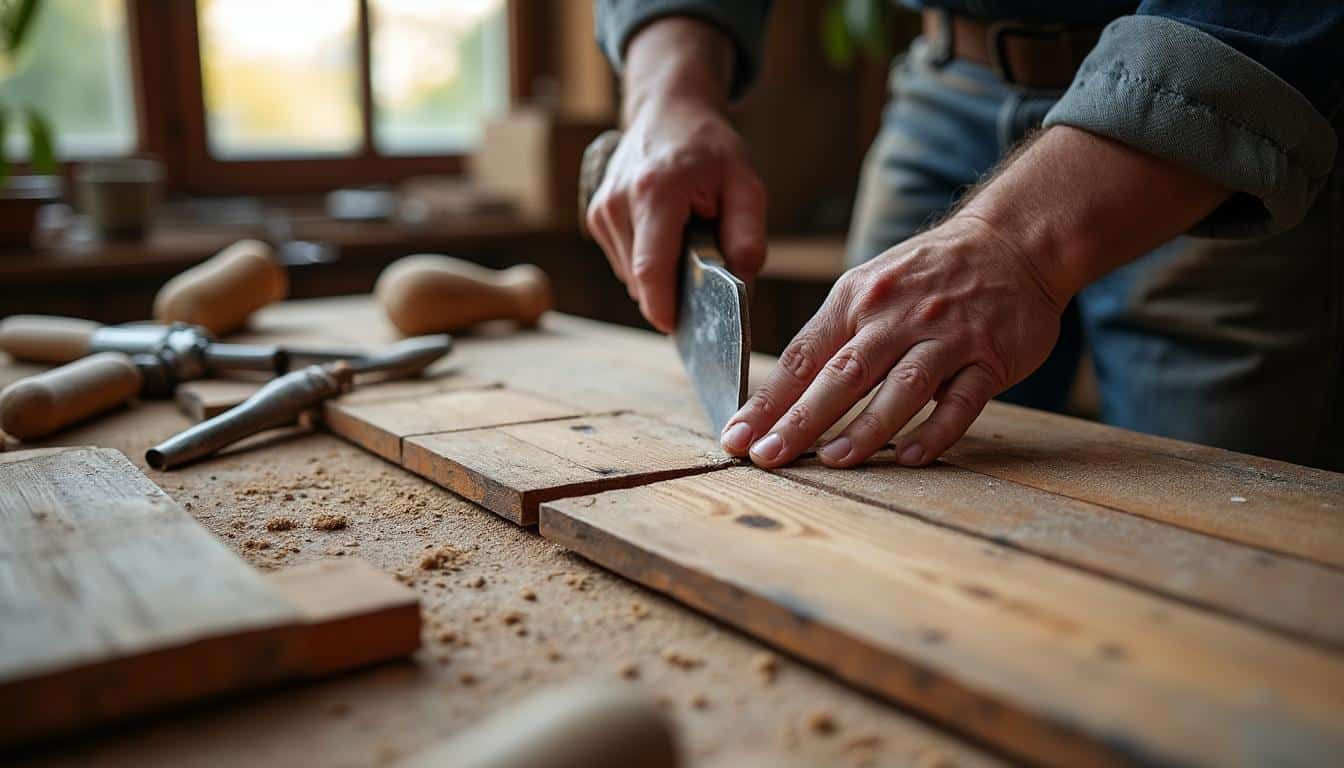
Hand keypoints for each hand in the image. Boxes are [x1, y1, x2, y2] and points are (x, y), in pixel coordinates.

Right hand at [585, 19, 765, 332]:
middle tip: (704, 272)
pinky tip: (666, 235)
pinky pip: (625, 263)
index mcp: (656, 192)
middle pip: (642, 280)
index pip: (651, 270)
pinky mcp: (596, 216)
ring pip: (632, 276)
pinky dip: (648, 262)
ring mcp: (602, 210)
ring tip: (684, 241)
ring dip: (662, 276)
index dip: (663, 308)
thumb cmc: (710, 149)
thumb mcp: (746, 184)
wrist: (668, 110)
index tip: (678, 330)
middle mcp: (619, 202)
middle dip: (673, 292)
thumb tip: (742, 288)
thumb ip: (748, 237)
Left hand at [718, 125, 1228, 467]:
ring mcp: (945, 336)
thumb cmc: (927, 275)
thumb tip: (781, 396)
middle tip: (765, 457)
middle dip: (798, 420)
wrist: (1013, 241)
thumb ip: (834, 337)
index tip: (736, 437)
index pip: (801, 357)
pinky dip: (936, 429)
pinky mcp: (990, 356)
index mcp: (856, 300)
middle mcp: (895, 316)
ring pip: (899, 386)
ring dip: (865, 427)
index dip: (767, 400)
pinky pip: (961, 399)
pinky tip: (910, 456)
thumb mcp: (871, 287)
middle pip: (840, 375)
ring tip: (832, 461)